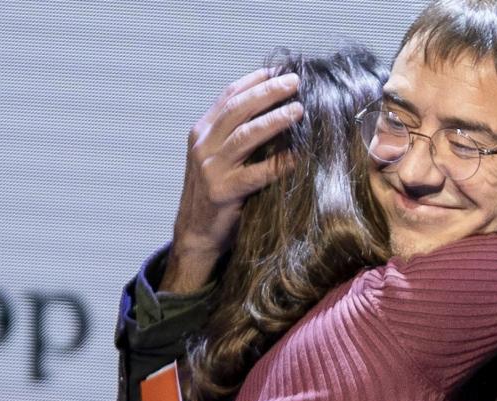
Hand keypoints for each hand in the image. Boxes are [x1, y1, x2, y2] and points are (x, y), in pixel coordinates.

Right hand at [159, 68, 304, 292]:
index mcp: (202, 132)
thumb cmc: (218, 192)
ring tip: (299, 110)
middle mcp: (203, 145)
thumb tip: (278, 111)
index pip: (229, 96)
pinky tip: (299, 156)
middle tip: (295, 81)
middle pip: (238, 109)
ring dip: (274, 120)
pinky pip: (256, 174)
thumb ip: (237, 135)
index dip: (255, 80)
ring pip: (245, 136)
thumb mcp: (220, 157)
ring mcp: (211, 169)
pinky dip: (279, 164)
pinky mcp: (222, 193)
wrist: (197, 234)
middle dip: (268, 92)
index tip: (280, 69)